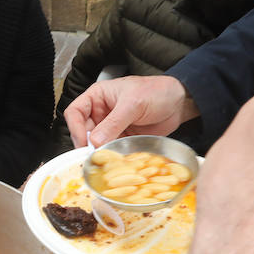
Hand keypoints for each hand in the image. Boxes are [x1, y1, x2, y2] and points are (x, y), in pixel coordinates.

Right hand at [64, 75, 197, 147]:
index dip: (75, 128)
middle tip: (91, 157)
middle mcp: (101, 112)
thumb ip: (113, 123)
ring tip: (103, 160)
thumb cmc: (156, 92)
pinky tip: (115, 161)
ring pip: (96, 142)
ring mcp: (111, 126)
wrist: (179, 102)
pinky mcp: (122, 138)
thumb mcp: (133, 104)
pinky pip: (110, 149)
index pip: (75, 112)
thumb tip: (95, 141)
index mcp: (98, 96)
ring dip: (98, 152)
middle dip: (86, 144)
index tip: (83, 142)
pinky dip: (111, 156)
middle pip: (83, 130)